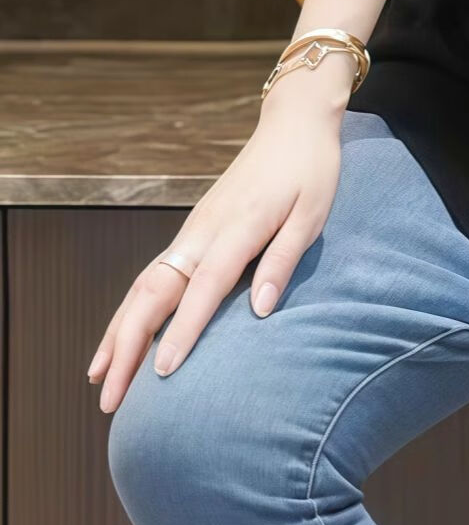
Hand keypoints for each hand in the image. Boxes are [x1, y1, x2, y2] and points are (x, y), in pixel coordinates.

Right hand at [87, 69, 349, 414]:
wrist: (293, 126)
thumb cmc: (310, 171)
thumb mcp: (312, 213)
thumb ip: (284, 260)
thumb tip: (259, 311)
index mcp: (238, 227)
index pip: (205, 286)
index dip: (183, 330)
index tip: (162, 373)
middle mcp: (204, 231)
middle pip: (155, 291)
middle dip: (128, 345)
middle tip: (111, 398)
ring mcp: (192, 230)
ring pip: (143, 285)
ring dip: (118, 332)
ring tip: (100, 378)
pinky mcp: (191, 231)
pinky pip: (151, 275)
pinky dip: (130, 309)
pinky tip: (119, 337)